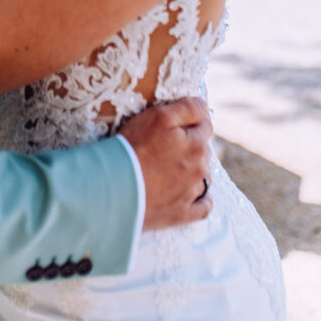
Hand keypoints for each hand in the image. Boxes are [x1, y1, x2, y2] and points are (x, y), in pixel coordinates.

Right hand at [119, 97, 212, 229]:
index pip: (205, 124)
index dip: (190, 120)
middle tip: (166, 144)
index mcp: (197, 144)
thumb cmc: (134, 147)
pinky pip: (204, 206)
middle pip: (203, 150)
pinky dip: (201, 199)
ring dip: (194, 170)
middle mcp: (200, 169)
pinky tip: (190, 193)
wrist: (115, 187)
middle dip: (190, 144)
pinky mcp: (183, 214)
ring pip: (204, 176)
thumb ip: (187, 108)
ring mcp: (192, 193)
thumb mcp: (159, 116)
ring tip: (170, 167)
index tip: (173, 122)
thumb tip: (204, 106)